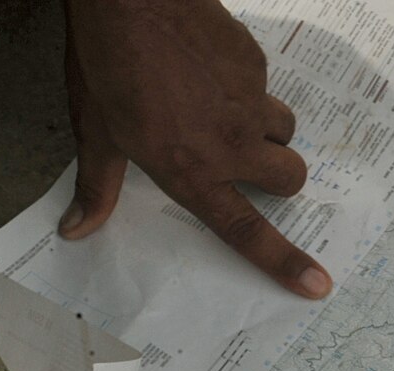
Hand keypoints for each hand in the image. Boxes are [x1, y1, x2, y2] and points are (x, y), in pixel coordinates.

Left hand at [59, 0, 330, 298]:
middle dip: (279, 177)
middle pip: (289, 178)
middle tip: (251, 164)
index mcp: (193, 172)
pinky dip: (246, 87)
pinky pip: (265, 85)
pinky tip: (211, 70)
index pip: (247, 231)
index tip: (318, 285)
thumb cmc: (107, 64)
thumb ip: (97, 186)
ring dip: (267, 131)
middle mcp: (231, 144)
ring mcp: (249, 101)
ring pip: (284, 128)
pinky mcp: (255, 63)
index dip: (285, 261)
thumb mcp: (96, 131)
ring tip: (227, 113)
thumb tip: (74, 230)